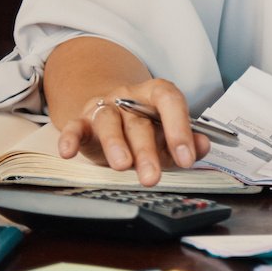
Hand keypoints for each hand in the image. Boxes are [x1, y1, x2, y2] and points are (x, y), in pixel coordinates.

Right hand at [54, 78, 210, 186]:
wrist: (113, 112)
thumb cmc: (145, 126)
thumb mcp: (167, 133)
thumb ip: (186, 139)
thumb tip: (202, 146)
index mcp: (156, 94)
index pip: (170, 101)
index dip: (179, 128)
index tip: (186, 157)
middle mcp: (130, 98)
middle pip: (139, 121)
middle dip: (147, 151)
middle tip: (152, 176)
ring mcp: (105, 107)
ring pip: (109, 122)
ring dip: (115, 144)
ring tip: (122, 166)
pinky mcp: (82, 121)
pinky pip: (73, 127)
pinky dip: (69, 138)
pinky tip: (68, 151)